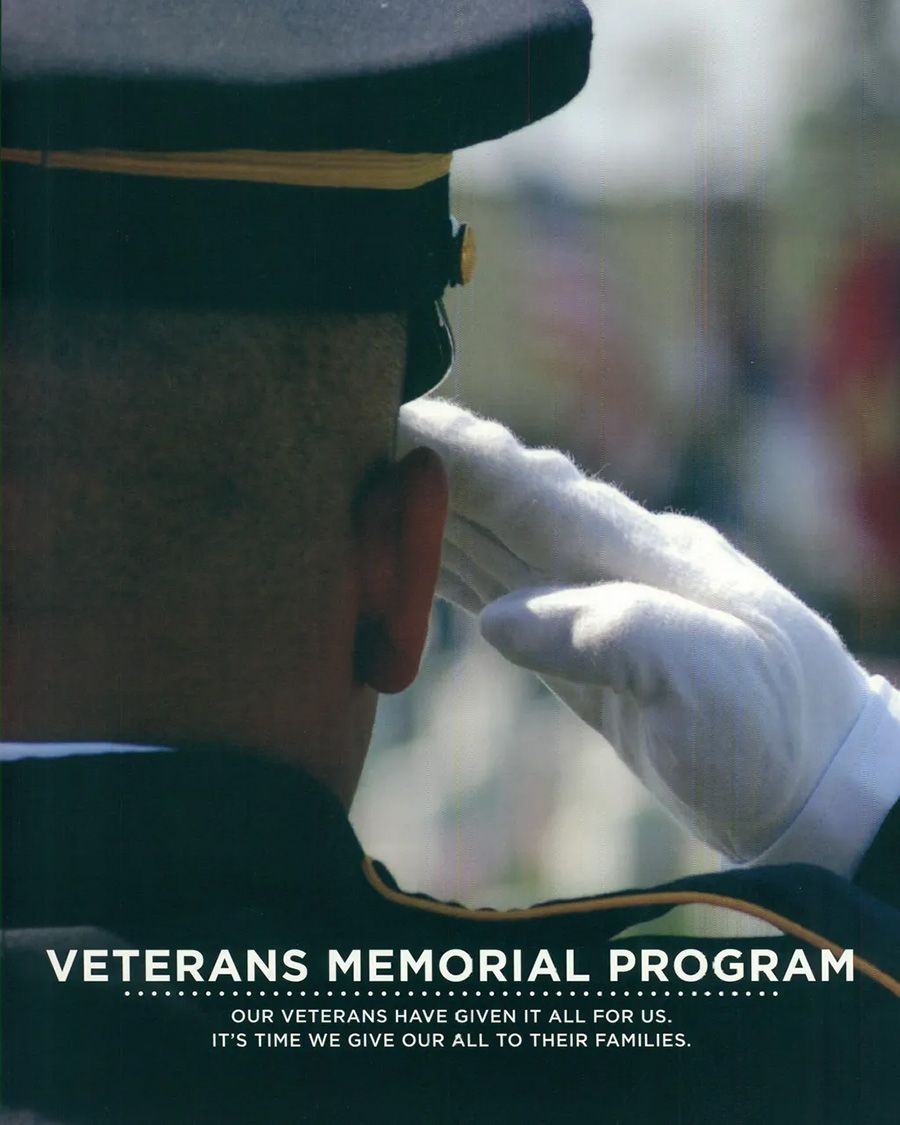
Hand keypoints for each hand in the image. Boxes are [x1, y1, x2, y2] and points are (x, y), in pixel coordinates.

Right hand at [399, 398, 871, 862]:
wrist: (818, 784)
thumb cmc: (775, 731)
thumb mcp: (709, 679)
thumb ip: (608, 634)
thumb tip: (498, 619)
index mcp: (641, 553)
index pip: (532, 487)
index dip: (459, 453)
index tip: (395, 416)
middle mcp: (612, 563)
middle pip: (503, 501)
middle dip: (428, 469)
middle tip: (351, 439)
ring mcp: (599, 603)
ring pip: (497, 543)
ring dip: (430, 516)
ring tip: (364, 491)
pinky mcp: (588, 650)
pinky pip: (506, 595)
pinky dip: (456, 575)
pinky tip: (421, 564)